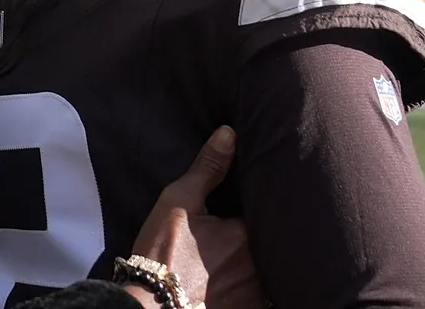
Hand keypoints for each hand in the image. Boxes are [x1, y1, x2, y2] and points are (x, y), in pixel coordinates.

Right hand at [126, 127, 265, 308]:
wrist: (149, 304)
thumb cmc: (162, 250)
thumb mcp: (179, 201)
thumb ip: (208, 168)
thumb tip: (230, 134)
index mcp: (247, 235)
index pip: (270, 212)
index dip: (266, 204)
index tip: (261, 197)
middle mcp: (260, 266)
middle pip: (275, 243)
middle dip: (271, 234)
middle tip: (255, 226)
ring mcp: (256, 292)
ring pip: (271, 270)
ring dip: (264, 260)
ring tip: (246, 253)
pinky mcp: (248, 308)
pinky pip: (264, 294)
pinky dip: (256, 284)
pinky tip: (238, 277)